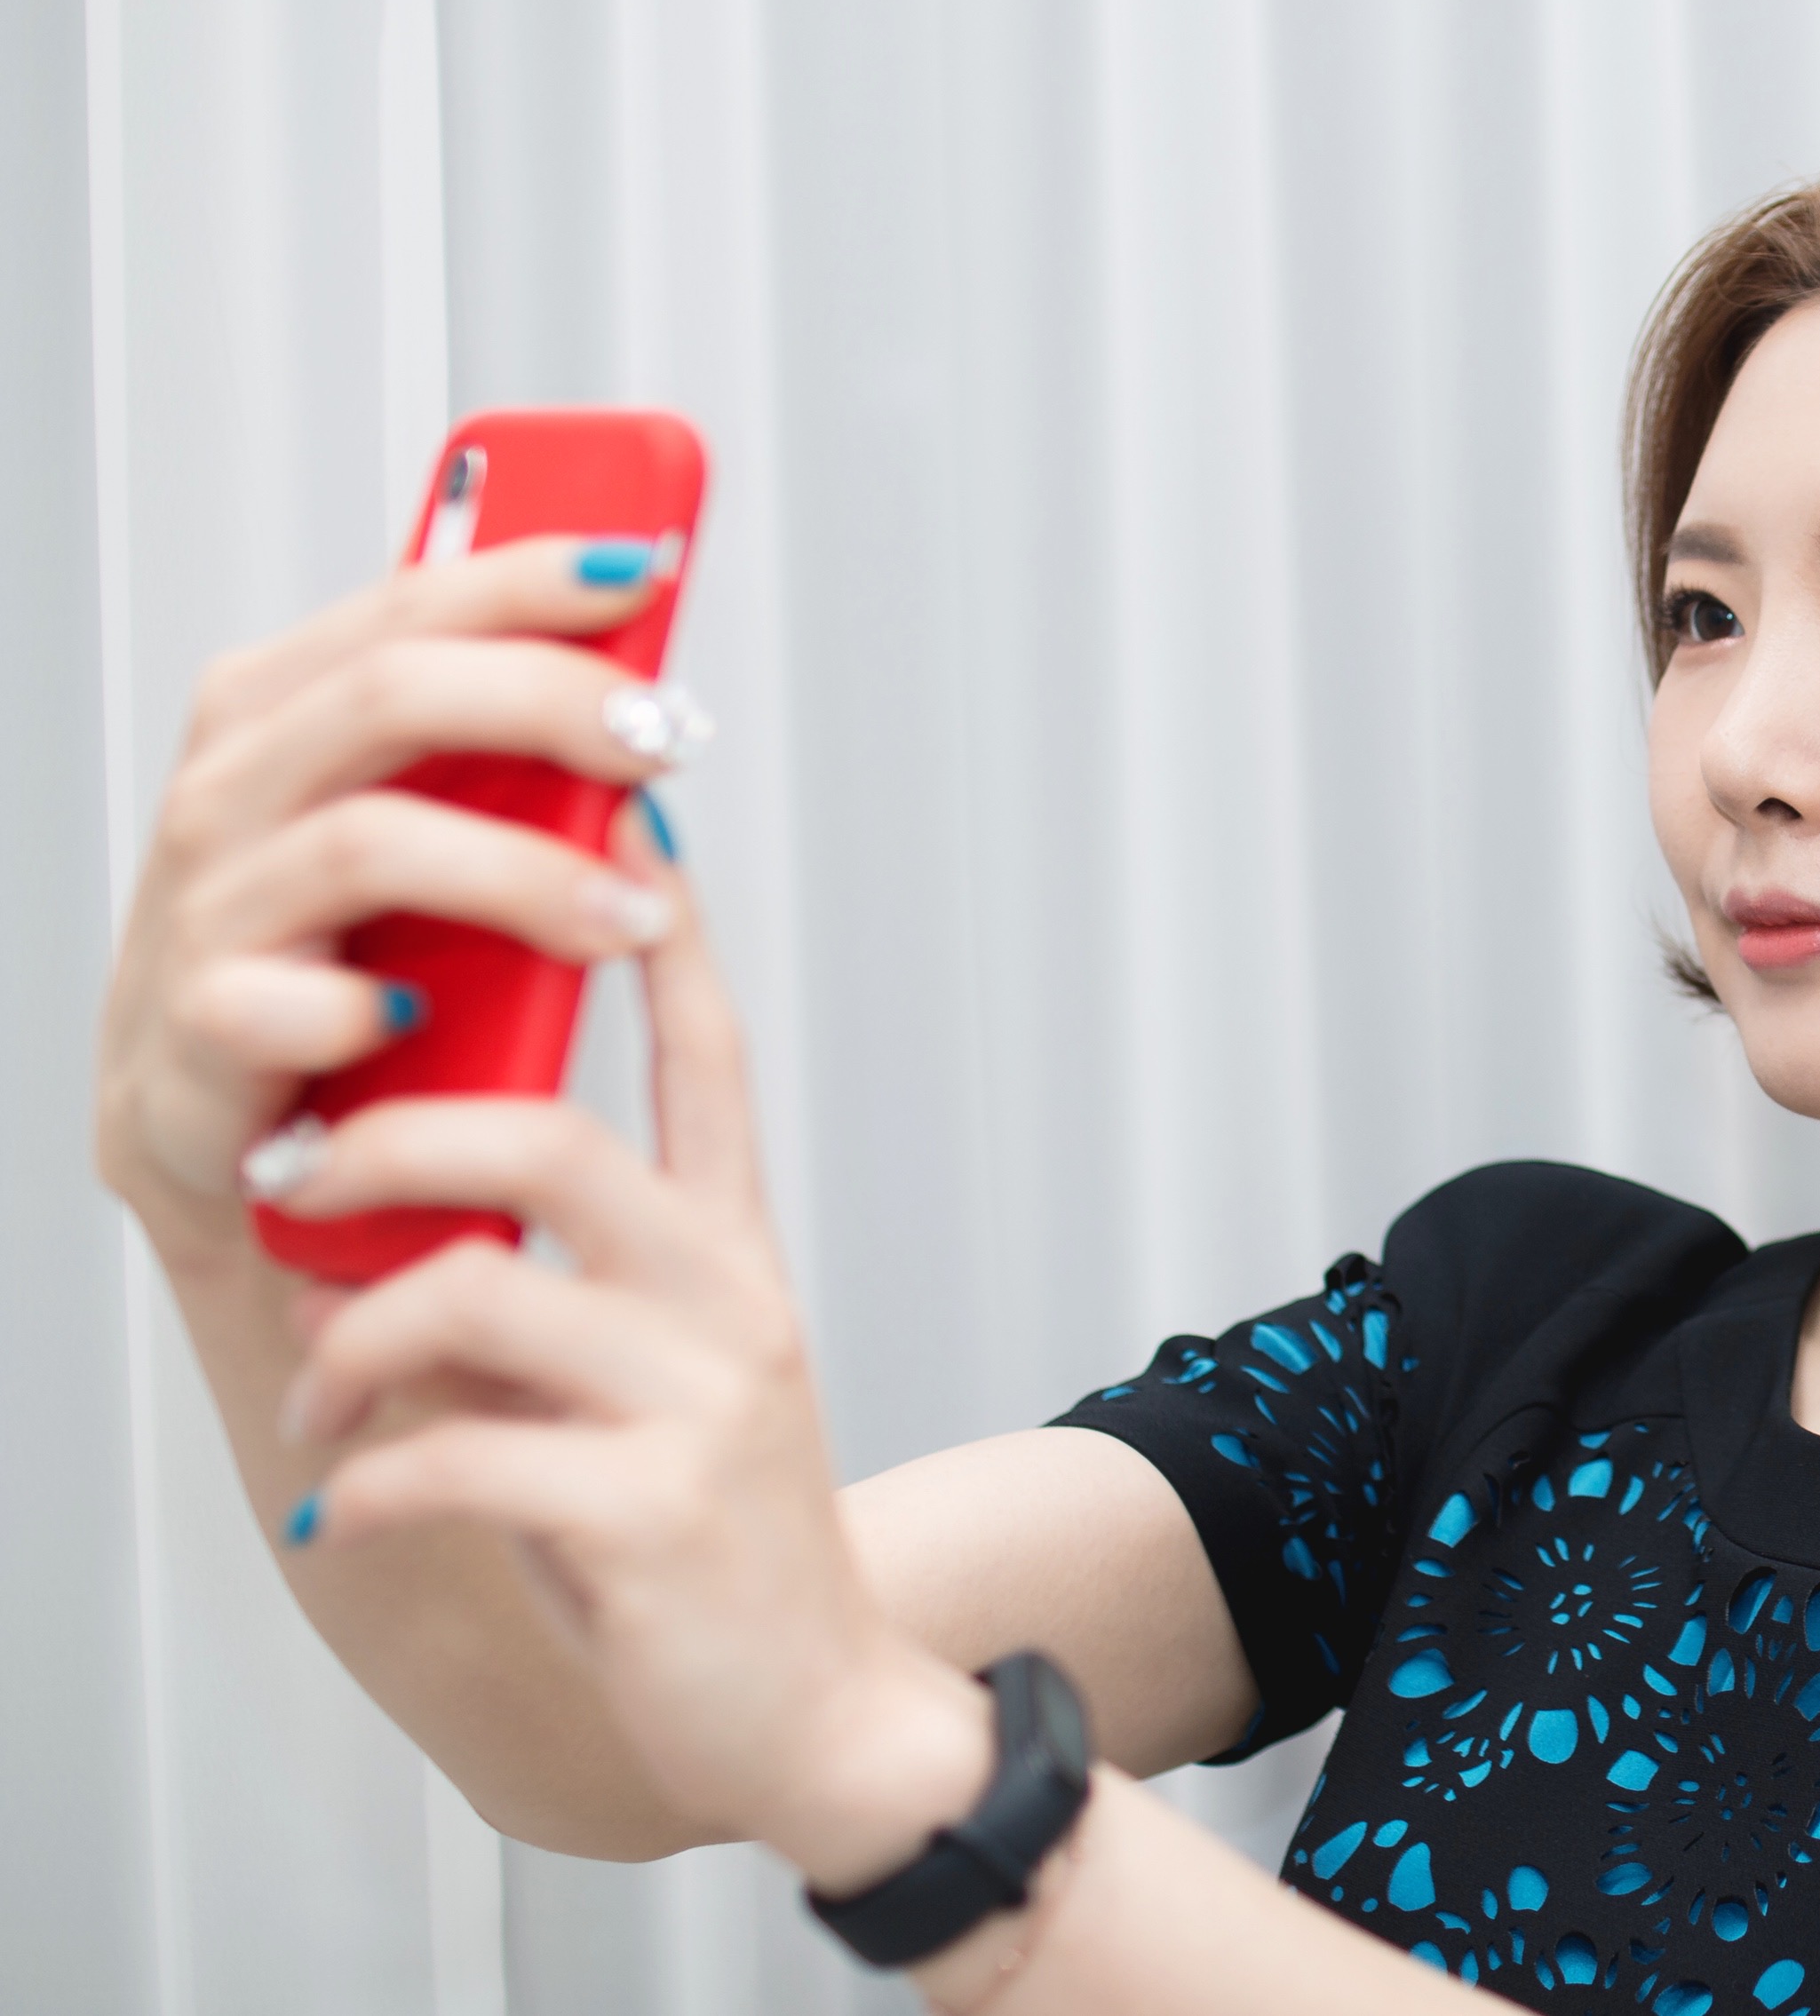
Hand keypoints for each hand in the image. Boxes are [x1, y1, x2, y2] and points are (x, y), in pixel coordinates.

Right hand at [93, 536, 697, 1269]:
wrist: (274, 1210)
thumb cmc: (372, 1019)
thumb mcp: (444, 875)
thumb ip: (505, 779)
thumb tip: (640, 691)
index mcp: (276, 736)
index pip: (397, 612)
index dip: (518, 576)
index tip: (638, 571)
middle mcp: (220, 812)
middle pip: (381, 697)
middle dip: (543, 702)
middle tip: (661, 744)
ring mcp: (187, 933)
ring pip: (358, 844)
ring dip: (520, 874)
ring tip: (629, 919)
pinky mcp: (176, 1065)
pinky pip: (269, 1007)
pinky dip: (364, 1013)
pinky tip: (428, 1028)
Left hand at [270, 813, 994, 1880]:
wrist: (817, 1712)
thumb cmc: (706, 1538)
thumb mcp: (657, 1380)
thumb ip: (566, 1280)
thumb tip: (413, 1201)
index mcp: (730, 1257)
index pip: (709, 1053)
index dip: (663, 927)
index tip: (616, 813)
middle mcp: (726, 1304)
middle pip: (553, 1142)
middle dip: (392, 1140)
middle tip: (296, 1178)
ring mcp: (699, 1407)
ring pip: (486, 1287)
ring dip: (353, 1336)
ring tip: (317, 1394)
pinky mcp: (652, 1517)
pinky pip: (462, 1455)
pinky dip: (373, 1477)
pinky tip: (353, 1505)